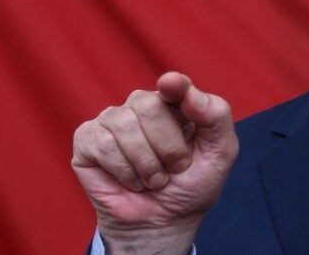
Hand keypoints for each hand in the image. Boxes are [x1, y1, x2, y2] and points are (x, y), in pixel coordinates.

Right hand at [72, 72, 238, 253]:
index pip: (175, 84)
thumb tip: (187, 90)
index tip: (171, 85)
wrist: (163, 223)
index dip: (174, 85)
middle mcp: (141, 105)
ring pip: (124, 125)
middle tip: (173, 169)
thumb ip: (215, 116)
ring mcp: (112, 120)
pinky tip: (130, 180)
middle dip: (167, 148)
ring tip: (153, 179)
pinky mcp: (88, 139)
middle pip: (149, 105)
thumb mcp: (220, 153)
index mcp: (175, 103)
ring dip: (146, 164)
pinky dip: (122, 170)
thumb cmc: (191, 185)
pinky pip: (103, 144)